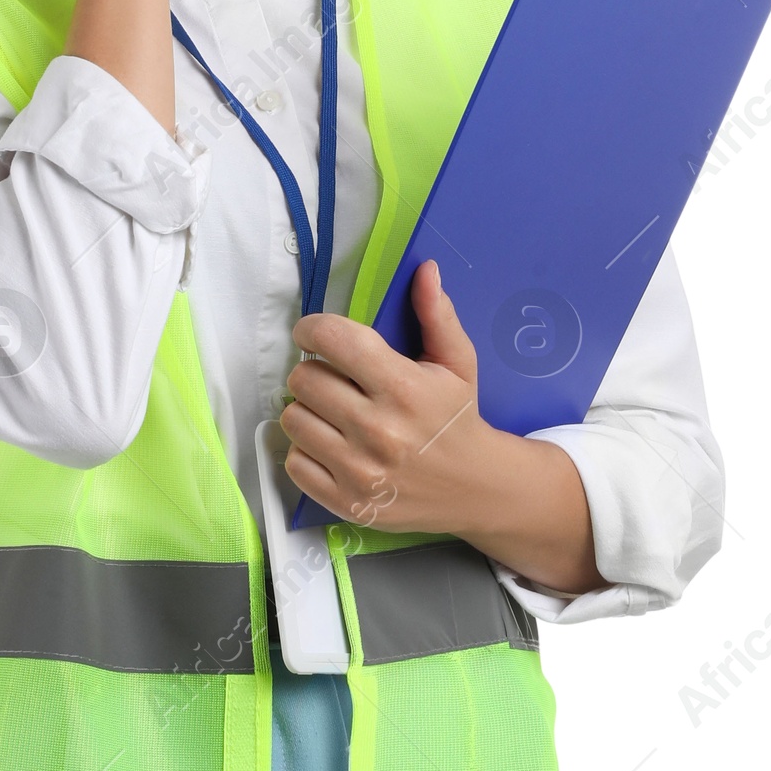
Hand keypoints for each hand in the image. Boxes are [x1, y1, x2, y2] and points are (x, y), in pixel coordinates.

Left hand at [281, 262, 604, 593]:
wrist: (476, 489)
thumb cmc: (459, 419)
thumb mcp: (458, 363)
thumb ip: (437, 315)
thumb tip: (425, 269)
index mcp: (403, 388)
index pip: (333, 341)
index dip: (312, 329)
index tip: (312, 334)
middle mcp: (378, 430)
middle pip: (304, 379)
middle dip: (314, 371)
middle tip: (333, 378)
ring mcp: (358, 471)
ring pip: (293, 419)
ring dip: (308, 410)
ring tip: (333, 412)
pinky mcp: (345, 501)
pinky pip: (294, 462)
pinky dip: (306, 451)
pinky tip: (332, 445)